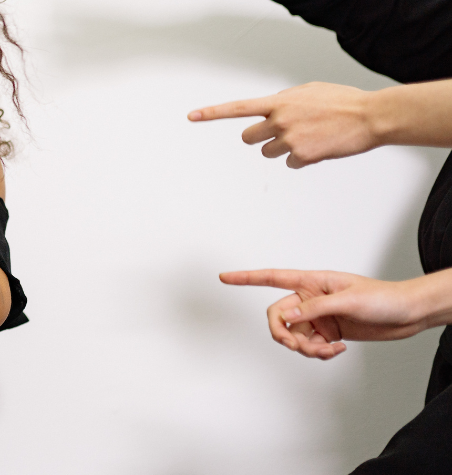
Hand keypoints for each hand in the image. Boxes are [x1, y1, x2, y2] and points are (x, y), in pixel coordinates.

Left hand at [188, 82, 377, 168]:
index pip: (238, 108)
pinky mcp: (302, 156)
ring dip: (282, 148)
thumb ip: (286, 100)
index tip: (192, 116)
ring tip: (308, 137)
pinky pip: (290, 163)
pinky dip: (301, 159)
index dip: (212, 113)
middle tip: (280, 133)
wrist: (370, 116)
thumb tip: (274, 109)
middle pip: (249, 138)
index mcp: (279, 101)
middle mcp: (279, 120)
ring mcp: (289, 139)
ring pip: (268, 152)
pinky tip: (318, 147)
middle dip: (260, 138)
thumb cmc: (343, 102)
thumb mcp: (309, 91)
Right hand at [220, 269, 433, 359]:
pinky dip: (320, 353)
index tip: (224, 278)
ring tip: (328, 350)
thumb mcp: (348, 300)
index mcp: (310, 282)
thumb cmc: (382, 298)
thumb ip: (314, 307)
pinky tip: (337, 350)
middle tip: (296, 345)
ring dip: (306, 348)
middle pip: (277, 317)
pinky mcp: (326, 333)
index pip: (271, 278)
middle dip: (284, 335)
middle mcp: (309, 299)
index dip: (246, 278)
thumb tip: (288, 316)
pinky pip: (309, 346)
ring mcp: (317, 317)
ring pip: (293, 336)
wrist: (406, 314)